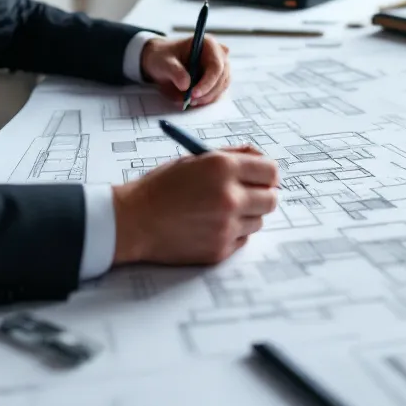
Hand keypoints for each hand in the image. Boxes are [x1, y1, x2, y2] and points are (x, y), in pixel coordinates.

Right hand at [111, 145, 278, 265]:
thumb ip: (230, 156)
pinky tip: (209, 225)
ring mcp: (226, 226)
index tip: (261, 178)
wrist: (133, 221)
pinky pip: (242, 238)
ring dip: (246, 215)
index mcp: (222, 167)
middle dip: (261, 195)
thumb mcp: (194, 160)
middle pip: (271, 198)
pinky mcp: (221, 249)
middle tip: (245, 195)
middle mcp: (230, 197)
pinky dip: (232, 232)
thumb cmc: (160, 188)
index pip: (271, 170)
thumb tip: (260, 159)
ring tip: (218, 210)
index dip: (267, 174)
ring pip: (258, 220)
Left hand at [140, 34, 230, 106]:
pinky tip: (193, 100)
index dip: (208, 82)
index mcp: (208, 44)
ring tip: (188, 100)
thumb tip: (186, 85)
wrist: (161, 62)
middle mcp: (218, 54)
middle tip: (190, 100)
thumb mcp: (164, 62)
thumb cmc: (163, 57)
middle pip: (222, 78)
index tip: (194, 94)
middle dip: (207, 92)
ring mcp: (220, 68)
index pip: (216, 66)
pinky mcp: (217, 80)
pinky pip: (217, 93)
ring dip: (207, 97)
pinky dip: (206, 99)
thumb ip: (174, 71)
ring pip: (221, 87)